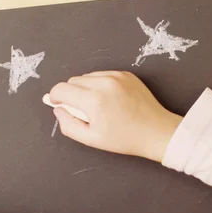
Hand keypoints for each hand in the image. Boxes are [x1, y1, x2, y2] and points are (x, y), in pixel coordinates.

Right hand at [49, 71, 181, 162]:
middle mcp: (103, 84)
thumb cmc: (125, 139)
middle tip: (83, 110)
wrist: (156, 131)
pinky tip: (110, 99)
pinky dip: (100, 84)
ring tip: (99, 106)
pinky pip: (103, 74)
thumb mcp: (92, 139)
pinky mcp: (126, 74)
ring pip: (87, 76)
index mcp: (93, 100)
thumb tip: (58, 109)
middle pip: (73, 81)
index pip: (61, 89)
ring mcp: (116, 76)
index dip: (55, 97)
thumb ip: (68, 125)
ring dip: (86, 88)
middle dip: (72, 94)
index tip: (58, 104)